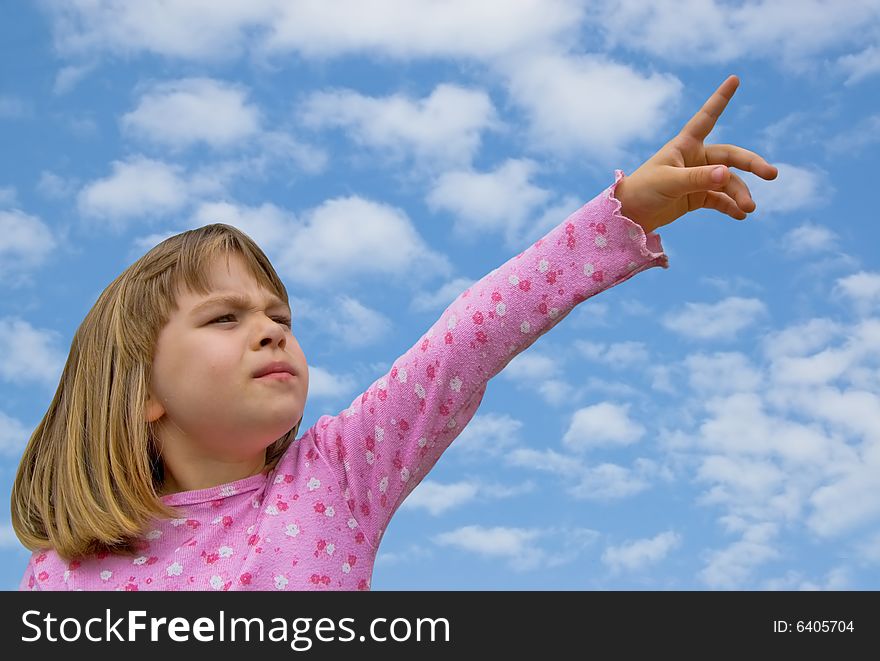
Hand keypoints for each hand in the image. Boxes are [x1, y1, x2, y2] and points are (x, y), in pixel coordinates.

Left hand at [613, 75, 777, 233]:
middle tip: (771, 174)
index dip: (720, 98)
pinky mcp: (697, 197)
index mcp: (685, 145)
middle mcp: (695, 158)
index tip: (735, 79)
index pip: (707, 117)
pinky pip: (720, 200)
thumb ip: (697, 178)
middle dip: (752, 164)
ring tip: (748, 209)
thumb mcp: (669, 182)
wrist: (629, 216)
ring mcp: (698, 178)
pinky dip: (731, 207)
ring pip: (728, 182)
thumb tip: (726, 174)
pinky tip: (740, 215)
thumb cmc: (643, 191)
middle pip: (731, 157)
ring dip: (740, 194)